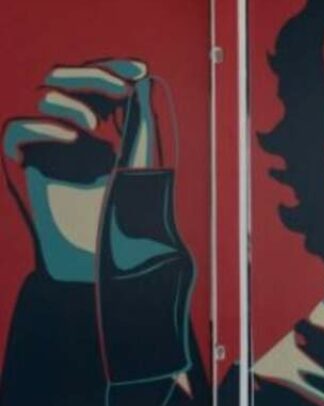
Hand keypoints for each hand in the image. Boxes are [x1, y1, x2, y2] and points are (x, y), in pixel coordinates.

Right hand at [2, 59, 158, 282]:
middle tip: (121, 89)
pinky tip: (75, 140)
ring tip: (96, 129)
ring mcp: (49, 144)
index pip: (97, 82)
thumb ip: (139, 117)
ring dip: (71, 100)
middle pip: (65, 77)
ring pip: (43, 95)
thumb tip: (140, 77)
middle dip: (92, 76)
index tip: (138, 70)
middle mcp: (74, 129)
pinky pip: (16, 128)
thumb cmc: (129, 211)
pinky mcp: (26, 163)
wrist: (106, 252)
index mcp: (104, 127)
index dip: (112, 68)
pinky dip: (44, 127)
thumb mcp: (140, 156)